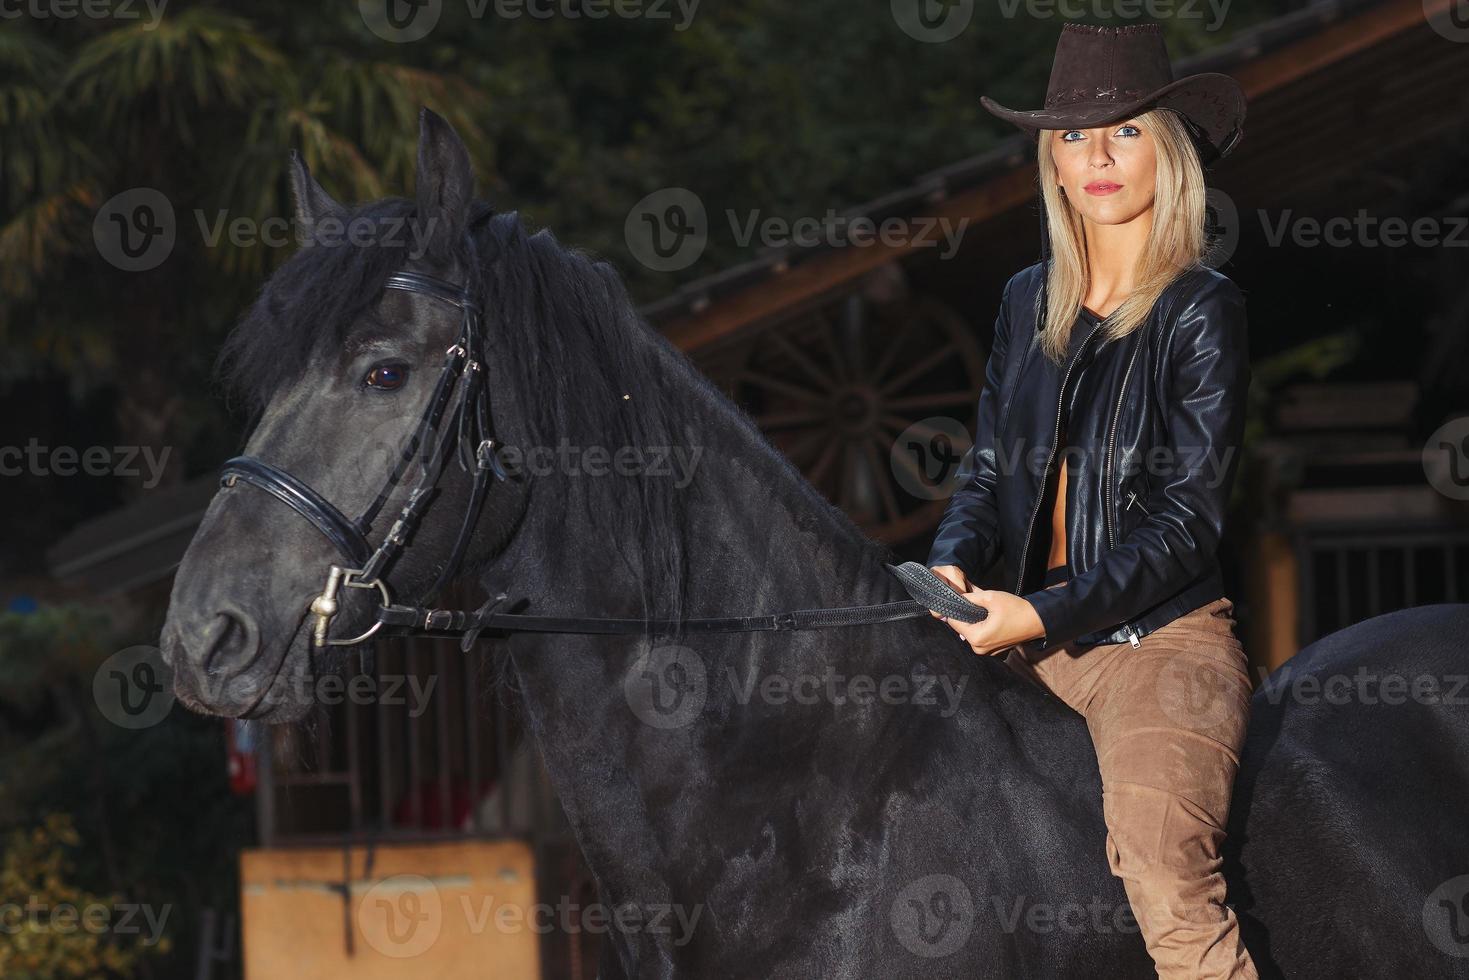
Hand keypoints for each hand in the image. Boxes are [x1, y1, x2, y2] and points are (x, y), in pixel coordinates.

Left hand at [928, 566, 1045, 656]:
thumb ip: (970, 598)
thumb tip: (957, 597)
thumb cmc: (1016, 609)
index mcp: (977, 638)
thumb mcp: (990, 598)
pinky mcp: (993, 650)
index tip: (962, 600)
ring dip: (974, 620)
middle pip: (962, 628)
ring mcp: (987, 651)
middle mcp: (979, 649)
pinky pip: (981, 636)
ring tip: (985, 609)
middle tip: (976, 602)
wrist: (1038, 621)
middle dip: (966, 614)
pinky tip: (991, 617)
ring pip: (971, 631)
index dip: (956, 609)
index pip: (953, 622)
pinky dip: (982, 626)